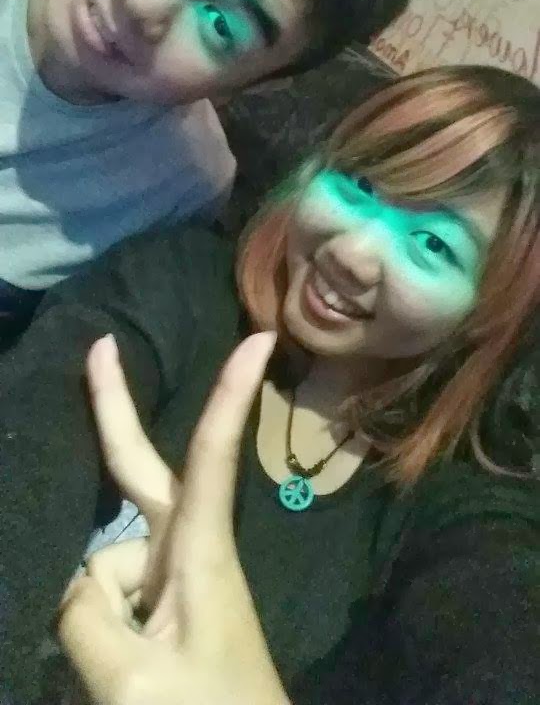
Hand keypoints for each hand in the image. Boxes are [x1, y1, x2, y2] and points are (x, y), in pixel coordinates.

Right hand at [58, 332, 290, 704]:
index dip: (231, 396)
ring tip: (127, 674)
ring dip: (93, 616)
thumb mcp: (133, 679)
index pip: (213, 457)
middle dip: (114, 412)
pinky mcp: (162, 609)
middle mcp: (187, 549)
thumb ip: (83, 618)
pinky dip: (94, 627)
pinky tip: (110, 663)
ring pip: (103, 566)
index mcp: (201, 550)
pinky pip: (104, 596)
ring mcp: (173, 580)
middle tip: (99, 347)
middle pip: (142, 472)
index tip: (259, 339)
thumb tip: (68, 577)